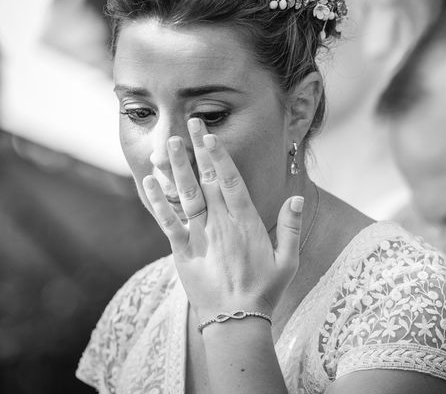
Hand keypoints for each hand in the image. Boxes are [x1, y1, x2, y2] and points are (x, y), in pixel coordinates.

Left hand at [142, 118, 302, 320]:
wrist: (237, 322)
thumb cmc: (265, 290)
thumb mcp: (288, 260)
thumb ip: (290, 227)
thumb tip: (296, 198)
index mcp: (246, 224)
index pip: (232, 182)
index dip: (221, 157)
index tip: (211, 136)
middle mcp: (222, 225)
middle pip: (209, 181)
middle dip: (199, 151)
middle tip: (191, 124)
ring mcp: (201, 238)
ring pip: (187, 196)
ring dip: (178, 169)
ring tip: (170, 144)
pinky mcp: (183, 253)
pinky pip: (169, 223)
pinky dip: (158, 202)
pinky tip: (149, 183)